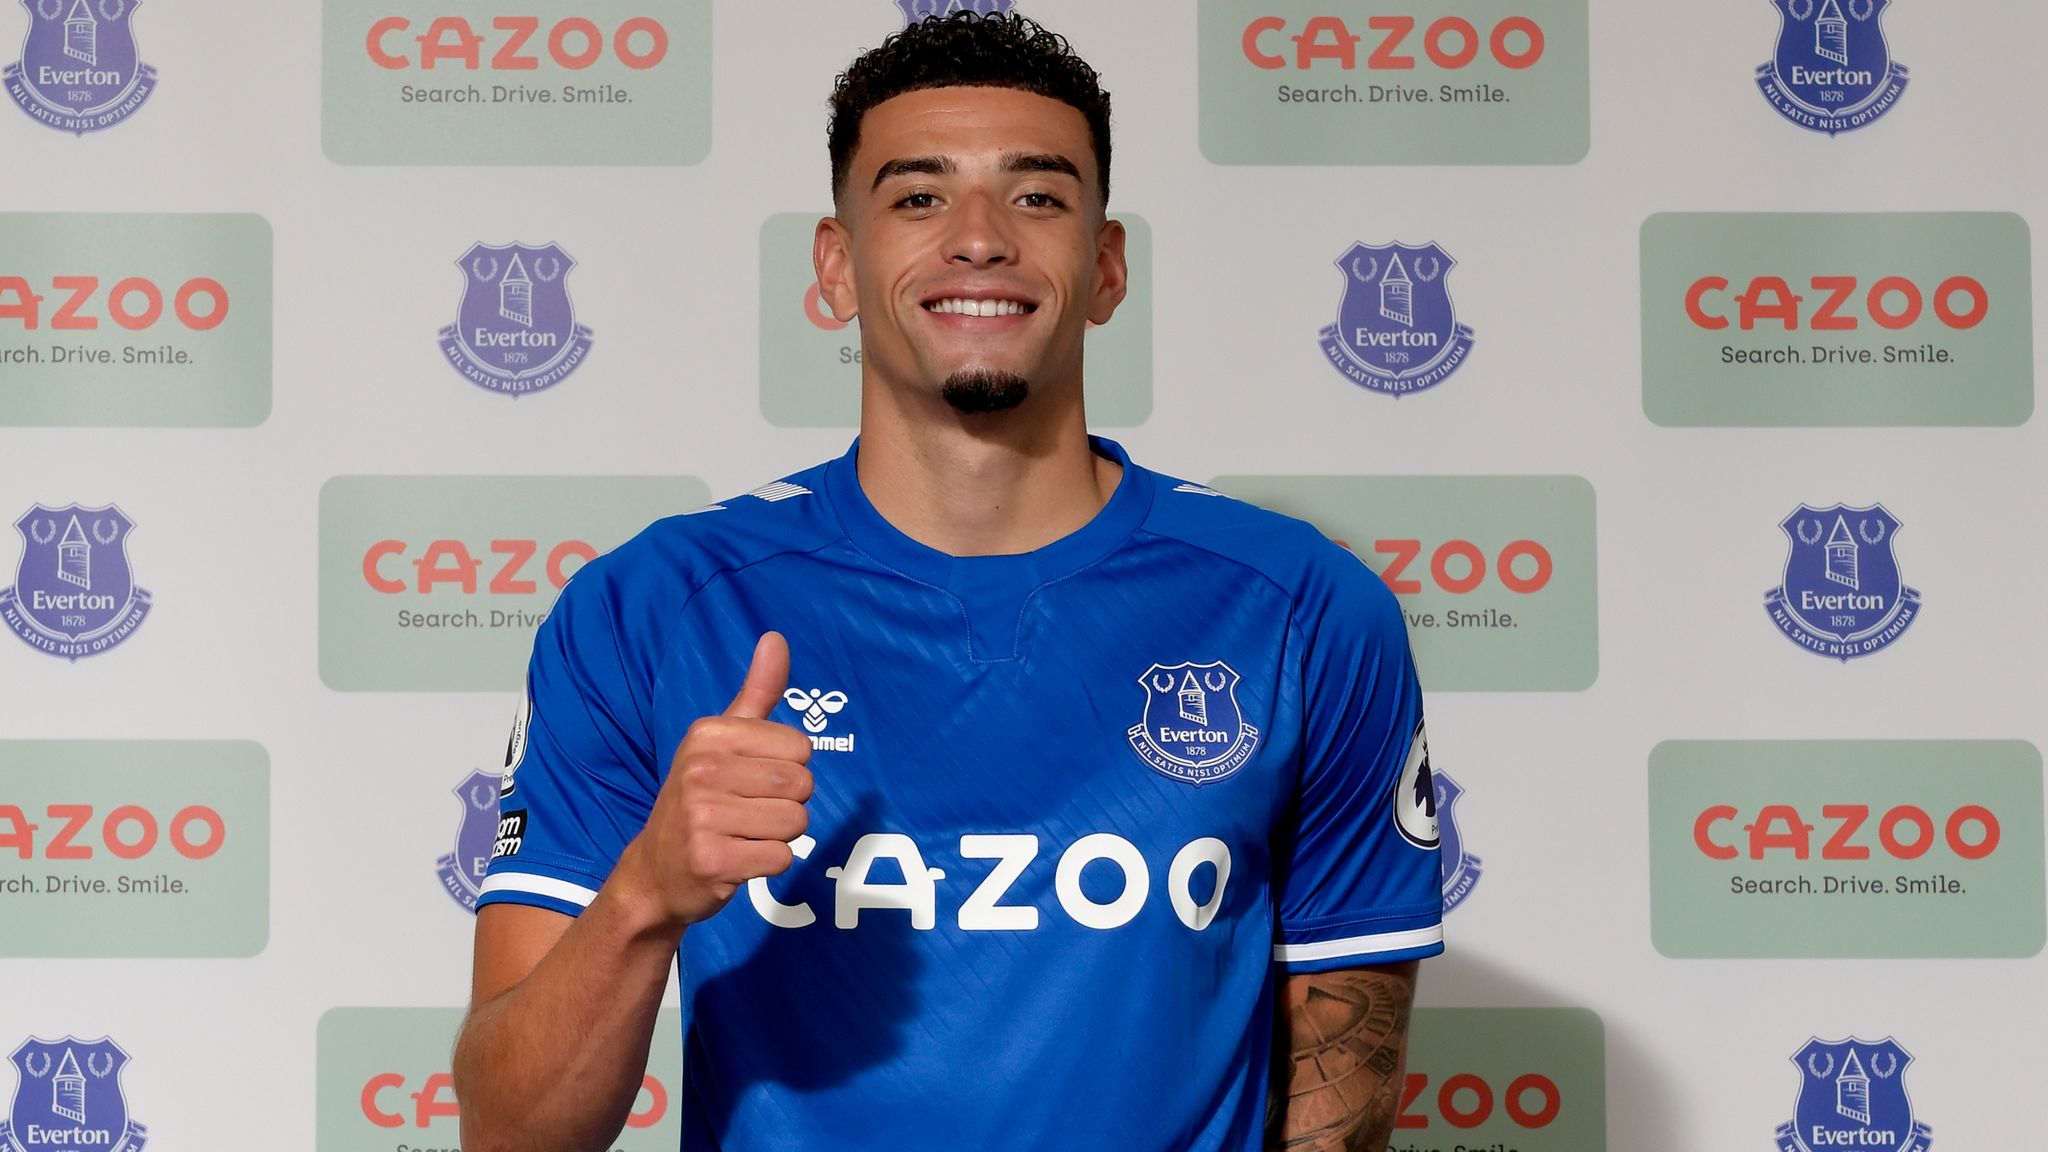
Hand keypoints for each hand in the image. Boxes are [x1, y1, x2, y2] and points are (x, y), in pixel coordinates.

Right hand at [618, 632, 814, 930]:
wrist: (655, 871)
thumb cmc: (700, 799)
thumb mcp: (722, 741)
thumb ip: (757, 692)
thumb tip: (776, 637)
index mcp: (708, 734)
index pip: (800, 747)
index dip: (788, 769)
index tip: (751, 781)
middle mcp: (701, 769)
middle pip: (801, 785)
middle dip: (788, 805)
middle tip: (749, 812)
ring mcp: (702, 816)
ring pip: (796, 823)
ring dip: (780, 836)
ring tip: (744, 834)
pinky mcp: (711, 859)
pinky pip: (781, 857)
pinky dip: (769, 863)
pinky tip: (738, 858)